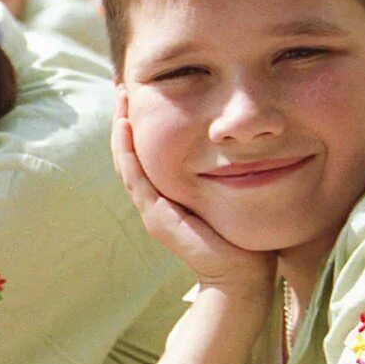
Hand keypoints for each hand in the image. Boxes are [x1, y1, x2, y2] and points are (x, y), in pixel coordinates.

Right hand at [112, 90, 274, 300]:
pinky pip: (136, 178)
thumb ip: (228, 170)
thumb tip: (245, 136)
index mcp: (170, 194)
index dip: (141, 123)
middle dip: (125, 118)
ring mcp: (153, 209)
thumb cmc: (244, 238)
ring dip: (121, 129)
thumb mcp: (232, 192)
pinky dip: (128, 151)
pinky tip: (125, 127)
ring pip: (127, 162)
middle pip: (130, 153)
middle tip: (123, 85)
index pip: (147, 152)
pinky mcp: (157, 217)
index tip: (142, 90)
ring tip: (120, 98)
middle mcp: (156, 200)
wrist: (243, 278)